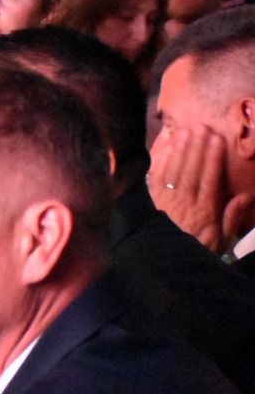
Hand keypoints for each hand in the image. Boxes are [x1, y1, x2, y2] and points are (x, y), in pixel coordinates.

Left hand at [149, 125, 237, 252]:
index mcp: (203, 213)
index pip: (209, 180)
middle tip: (201, 127)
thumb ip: (232, 219)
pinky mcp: (149, 204)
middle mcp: (182, 205)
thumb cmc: (195, 251)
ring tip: (185, 131)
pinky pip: (154, 180)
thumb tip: (245, 196)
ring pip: (172, 172)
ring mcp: (163, 203)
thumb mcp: (220, 241)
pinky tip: (165, 149)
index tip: (217, 140)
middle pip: (190, 171)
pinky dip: (159, 163)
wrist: (162, 266)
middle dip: (196, 148)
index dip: (213, 159)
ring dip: (179, 151)